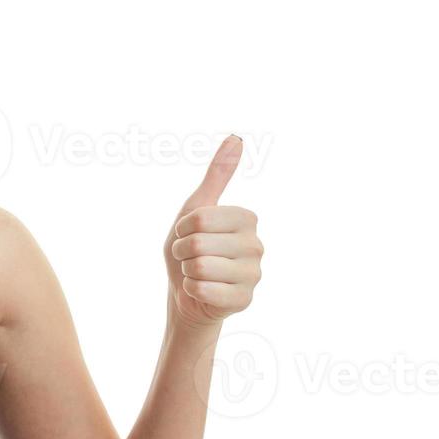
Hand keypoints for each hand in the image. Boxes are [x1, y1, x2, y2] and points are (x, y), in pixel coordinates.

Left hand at [164, 135, 263, 328]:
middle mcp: (257, 245)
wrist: (188, 293)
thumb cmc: (190, 249)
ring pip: (200, 267)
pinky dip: (192, 290)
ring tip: (196, 272)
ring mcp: (254, 274)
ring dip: (186, 271)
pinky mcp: (245, 300)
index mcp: (246, 218)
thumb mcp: (196, 209)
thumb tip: (236, 138)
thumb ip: (217, 176)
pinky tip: (203, 290)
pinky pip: (203, 290)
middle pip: (198, 242)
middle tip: (190, 257)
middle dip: (182, 251)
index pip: (200, 218)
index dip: (183, 228)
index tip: (188, 233)